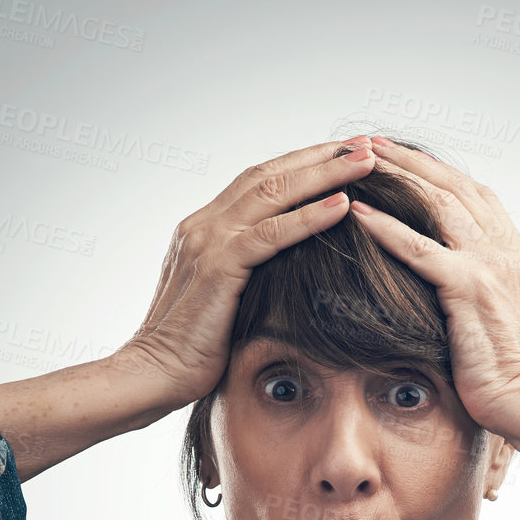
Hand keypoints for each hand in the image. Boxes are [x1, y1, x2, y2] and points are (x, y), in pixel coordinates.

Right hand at [119, 139, 378, 405]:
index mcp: (204, 229)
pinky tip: (342, 207)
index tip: (344, 155)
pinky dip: (308, 218)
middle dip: (321, 157)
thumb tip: (286, 272)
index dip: (303, 164)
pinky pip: (270, 235)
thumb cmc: (192, 351)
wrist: (152, 375)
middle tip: (366, 144)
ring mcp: (207, 242)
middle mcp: (203, 225)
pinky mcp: (217, 268)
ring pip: (273, 193)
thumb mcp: (223, 301)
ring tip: (367, 162)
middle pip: (269, 174)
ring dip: (324, 175)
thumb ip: (245, 275)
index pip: (259, 181)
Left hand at [345, 140, 519, 436]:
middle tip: (372, 143)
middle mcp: (508, 251)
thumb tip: (457, 292)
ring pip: (438, 203)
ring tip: (359, 160)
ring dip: (397, 176)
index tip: (405, 160)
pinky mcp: (469, 288)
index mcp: (517, 256)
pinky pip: (419, 248)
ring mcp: (490, 265)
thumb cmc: (514, 377)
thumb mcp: (504, 322)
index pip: (476, 198)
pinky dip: (386, 226)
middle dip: (412, 160)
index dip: (439, 174)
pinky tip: (357, 212)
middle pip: (455, 187)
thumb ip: (485, 295)